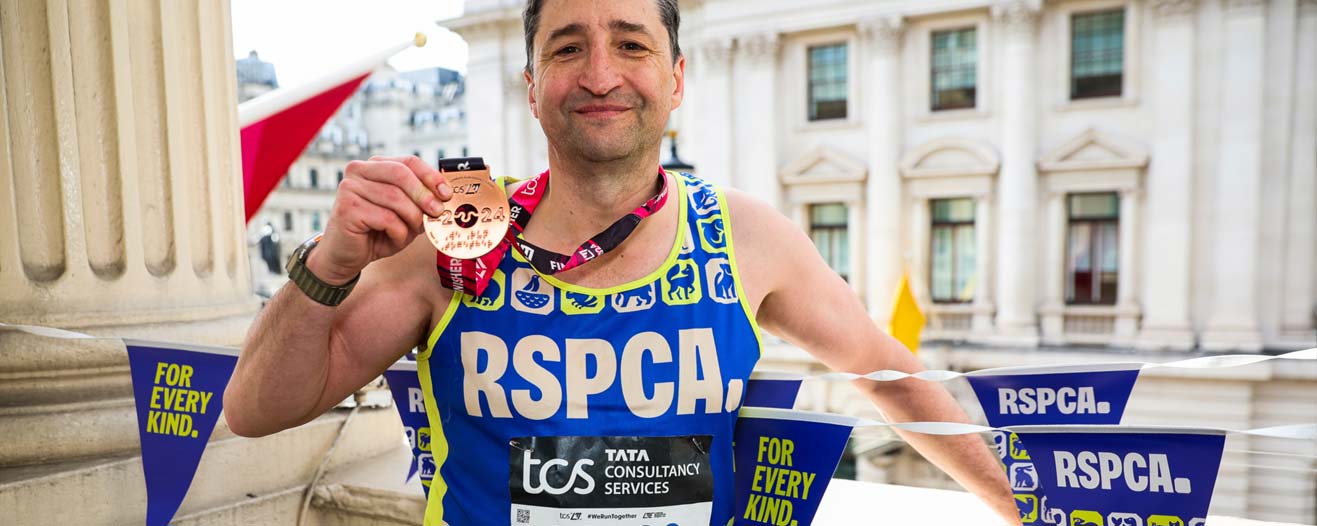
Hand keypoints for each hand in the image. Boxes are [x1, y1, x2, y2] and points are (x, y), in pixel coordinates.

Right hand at [307, 156, 452, 283]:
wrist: (345, 256)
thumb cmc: (377, 233)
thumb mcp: (404, 214)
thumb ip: (420, 202)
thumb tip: (445, 198)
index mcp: (374, 166)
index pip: (408, 162)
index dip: (431, 176)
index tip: (446, 193)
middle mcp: (358, 171)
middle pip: (401, 174)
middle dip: (424, 195)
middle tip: (438, 212)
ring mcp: (349, 188)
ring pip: (396, 198)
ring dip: (411, 219)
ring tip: (410, 233)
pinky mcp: (347, 208)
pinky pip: (387, 218)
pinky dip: (398, 233)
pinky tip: (394, 240)